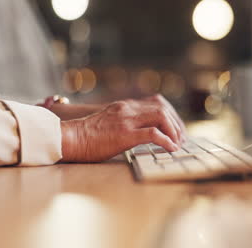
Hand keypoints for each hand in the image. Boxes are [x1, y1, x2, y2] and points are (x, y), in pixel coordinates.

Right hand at [51, 95, 185, 135]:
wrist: (69, 138)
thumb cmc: (87, 136)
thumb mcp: (110, 121)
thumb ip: (126, 121)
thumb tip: (144, 132)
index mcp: (125, 106)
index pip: (157, 102)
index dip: (172, 115)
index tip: (177, 130)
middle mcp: (128, 109)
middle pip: (163, 109)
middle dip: (177, 124)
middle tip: (182, 139)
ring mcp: (127, 120)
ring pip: (161, 116)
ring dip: (174, 131)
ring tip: (177, 144)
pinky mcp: (125, 134)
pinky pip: (153, 134)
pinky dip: (166, 141)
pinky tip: (171, 148)